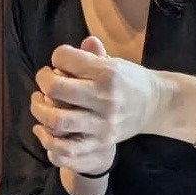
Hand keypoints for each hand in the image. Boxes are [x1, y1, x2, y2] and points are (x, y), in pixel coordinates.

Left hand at [30, 37, 114, 176]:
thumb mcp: (114, 62)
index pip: (65, 59)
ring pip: (57, 121)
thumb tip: (79, 44)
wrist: (156, 104)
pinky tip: (41, 128)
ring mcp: (102, 124)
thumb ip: (94, 53)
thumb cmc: (128, 80)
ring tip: (39, 101)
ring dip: (39, 110)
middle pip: (56, 89)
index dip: (57, 57)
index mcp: (107, 73)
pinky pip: (66, 150)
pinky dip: (47, 141)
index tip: (59, 61)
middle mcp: (104, 99)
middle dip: (43, 81)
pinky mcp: (100, 143)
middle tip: (44, 80)